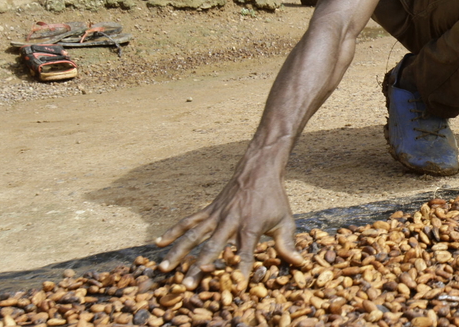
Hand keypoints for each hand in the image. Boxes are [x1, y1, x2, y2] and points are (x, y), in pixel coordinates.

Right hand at [154, 170, 303, 289]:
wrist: (259, 170)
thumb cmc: (274, 199)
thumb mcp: (285, 220)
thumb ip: (287, 244)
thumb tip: (300, 263)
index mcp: (250, 227)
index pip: (245, 254)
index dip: (240, 270)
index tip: (235, 287)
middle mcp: (229, 222)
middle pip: (211, 248)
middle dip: (199, 268)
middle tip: (187, 285)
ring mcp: (215, 215)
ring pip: (192, 236)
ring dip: (177, 253)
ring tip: (163, 269)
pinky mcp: (208, 210)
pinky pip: (187, 221)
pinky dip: (172, 231)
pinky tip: (158, 243)